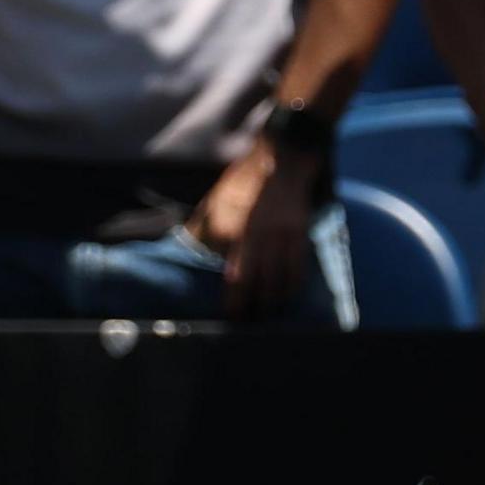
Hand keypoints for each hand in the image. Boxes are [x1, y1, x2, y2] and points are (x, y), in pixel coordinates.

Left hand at [190, 140, 320, 318]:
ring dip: (270, 302)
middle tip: (243, 323)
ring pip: (275, 282)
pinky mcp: (297, 235)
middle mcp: (252, 236)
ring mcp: (277, 237)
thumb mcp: (214, 202)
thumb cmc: (241, 183)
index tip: (226, 314)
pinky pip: (296, 270)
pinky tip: (286, 295)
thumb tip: (187, 251)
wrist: (280, 161)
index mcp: (227, 228)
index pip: (225, 274)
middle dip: (245, 308)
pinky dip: (291, 286)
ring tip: (265, 315)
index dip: (227, 297)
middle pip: (248, 285)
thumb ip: (202, 229)